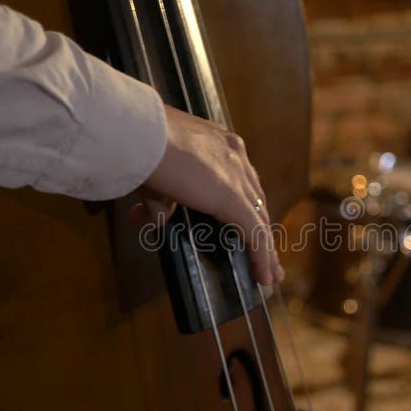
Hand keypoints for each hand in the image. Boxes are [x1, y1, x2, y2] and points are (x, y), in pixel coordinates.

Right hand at [134, 105, 282, 285]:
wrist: (139, 134)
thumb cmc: (140, 148)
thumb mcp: (154, 178)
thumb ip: (159, 202)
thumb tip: (151, 220)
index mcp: (219, 144)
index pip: (240, 179)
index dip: (246, 204)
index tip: (249, 221)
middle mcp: (235, 155)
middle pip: (256, 199)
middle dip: (261, 226)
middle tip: (267, 253)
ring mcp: (237, 177)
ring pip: (260, 219)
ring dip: (266, 248)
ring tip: (271, 273)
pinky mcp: (233, 200)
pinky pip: (255, 234)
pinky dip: (261, 257)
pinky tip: (264, 276)